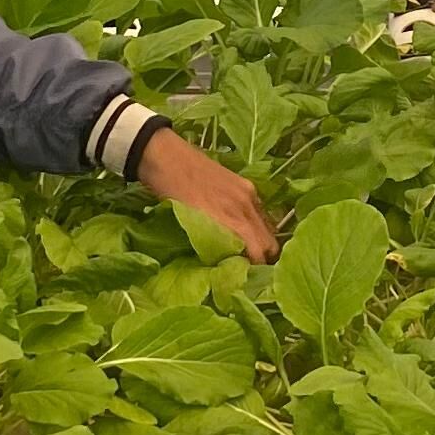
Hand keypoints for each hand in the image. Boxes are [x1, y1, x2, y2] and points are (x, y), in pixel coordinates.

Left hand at [136, 132, 279, 261]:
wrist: (164, 155)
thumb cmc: (168, 193)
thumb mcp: (187, 224)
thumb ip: (210, 243)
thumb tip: (222, 263)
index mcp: (230, 221)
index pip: (257, 253)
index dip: (255, 269)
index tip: (246, 278)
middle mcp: (245, 208)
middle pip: (269, 242)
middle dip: (264, 258)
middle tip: (248, 268)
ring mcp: (248, 194)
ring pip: (268, 228)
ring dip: (262, 242)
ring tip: (248, 252)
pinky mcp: (246, 185)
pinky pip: (261, 211)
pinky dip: (258, 225)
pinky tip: (244, 229)